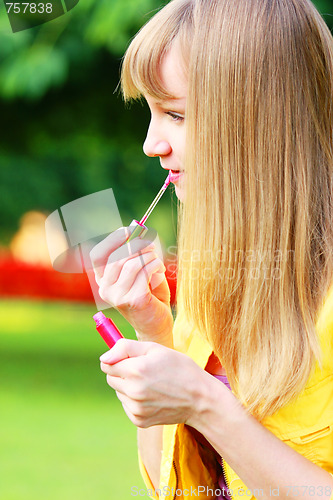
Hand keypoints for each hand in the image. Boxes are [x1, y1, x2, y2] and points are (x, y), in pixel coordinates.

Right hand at [90, 227, 172, 344]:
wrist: (157, 326)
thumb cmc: (149, 296)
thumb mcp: (140, 271)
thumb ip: (135, 252)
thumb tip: (137, 227)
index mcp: (103, 281)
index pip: (98, 255)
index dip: (113, 239)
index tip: (130, 230)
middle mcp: (105, 290)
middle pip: (116, 257)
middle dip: (137, 245)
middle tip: (151, 245)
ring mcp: (118, 297)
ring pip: (131, 264)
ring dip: (148, 256)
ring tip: (157, 260)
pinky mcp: (134, 300)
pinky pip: (144, 271)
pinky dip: (155, 265)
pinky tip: (160, 269)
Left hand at [99, 339, 206, 427]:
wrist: (200, 398)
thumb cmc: (179, 368)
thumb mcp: (155, 348)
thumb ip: (125, 348)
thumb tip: (103, 358)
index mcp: (136, 370)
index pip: (107, 364)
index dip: (117, 359)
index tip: (129, 358)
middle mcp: (133, 391)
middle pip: (110, 378)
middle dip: (122, 372)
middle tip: (143, 369)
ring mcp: (136, 408)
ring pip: (119, 392)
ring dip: (128, 386)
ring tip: (151, 383)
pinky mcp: (139, 420)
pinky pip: (127, 405)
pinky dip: (135, 400)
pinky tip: (152, 396)